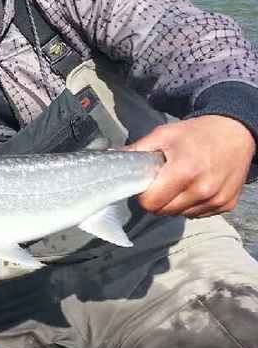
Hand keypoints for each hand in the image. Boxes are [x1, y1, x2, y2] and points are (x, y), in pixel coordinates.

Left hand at [127, 115, 255, 216]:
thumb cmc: (196, 133)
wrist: (235, 133)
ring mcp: (216, 199)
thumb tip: (112, 158)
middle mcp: (202, 189)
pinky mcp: (226, 204)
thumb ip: (138, 150)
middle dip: (158, 200)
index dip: (144, 195)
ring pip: (181, 214)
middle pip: (164, 212)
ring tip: (180, 182)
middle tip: (162, 182)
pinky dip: (192, 204)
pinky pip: (198, 214)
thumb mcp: (164, 135)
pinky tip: (195, 186)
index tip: (146, 185)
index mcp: (184, 171)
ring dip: (175, 203)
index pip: (151, 203)